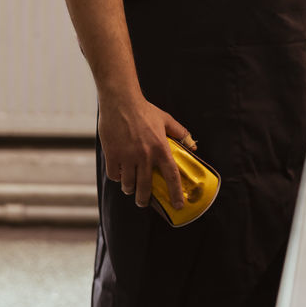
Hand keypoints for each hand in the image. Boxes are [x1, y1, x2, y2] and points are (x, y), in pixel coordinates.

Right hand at [97, 92, 193, 209]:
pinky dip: (117, 177)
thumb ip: (180, 133)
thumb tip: (193, 145)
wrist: (120, 101)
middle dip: (144, 199)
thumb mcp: (166, 119)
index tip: (178, 205)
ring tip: (130, 187)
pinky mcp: (112, 155)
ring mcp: (127, 156)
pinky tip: (119, 174)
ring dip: (129, 189)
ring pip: (128, 184)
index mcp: (160, 148)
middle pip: (145, 187)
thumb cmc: (144, 110)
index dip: (175, 193)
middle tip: (143, 202)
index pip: (171, 176)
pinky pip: (114, 175)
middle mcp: (145, 155)